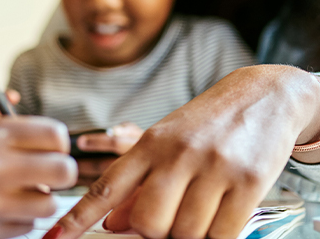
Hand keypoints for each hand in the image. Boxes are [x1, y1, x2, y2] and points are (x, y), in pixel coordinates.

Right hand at [0, 116, 77, 238]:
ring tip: (18, 193)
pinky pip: (26, 225)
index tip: (48, 146)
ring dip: (39, 198)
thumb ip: (2, 135)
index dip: (56, 141)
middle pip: (63, 169)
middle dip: (59, 170)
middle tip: (45, 172)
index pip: (55, 134)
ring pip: (49, 203)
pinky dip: (19, 218)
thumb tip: (45, 143)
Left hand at [45, 65, 319, 238]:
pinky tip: (221, 217)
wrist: (266, 95)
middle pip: (149, 223)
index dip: (78, 218)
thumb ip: (138, 183)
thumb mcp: (166, 143)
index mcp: (149, 144)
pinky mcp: (249, 181)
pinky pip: (222, 235)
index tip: (53, 238)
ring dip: (189, 235)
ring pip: (186, 234)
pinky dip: (217, 237)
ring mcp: (214, 167)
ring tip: (201, 211)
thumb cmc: (207, 125)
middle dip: (155, 233)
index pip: (106, 187)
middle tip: (170, 220)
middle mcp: (178, 154)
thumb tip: (113, 225)